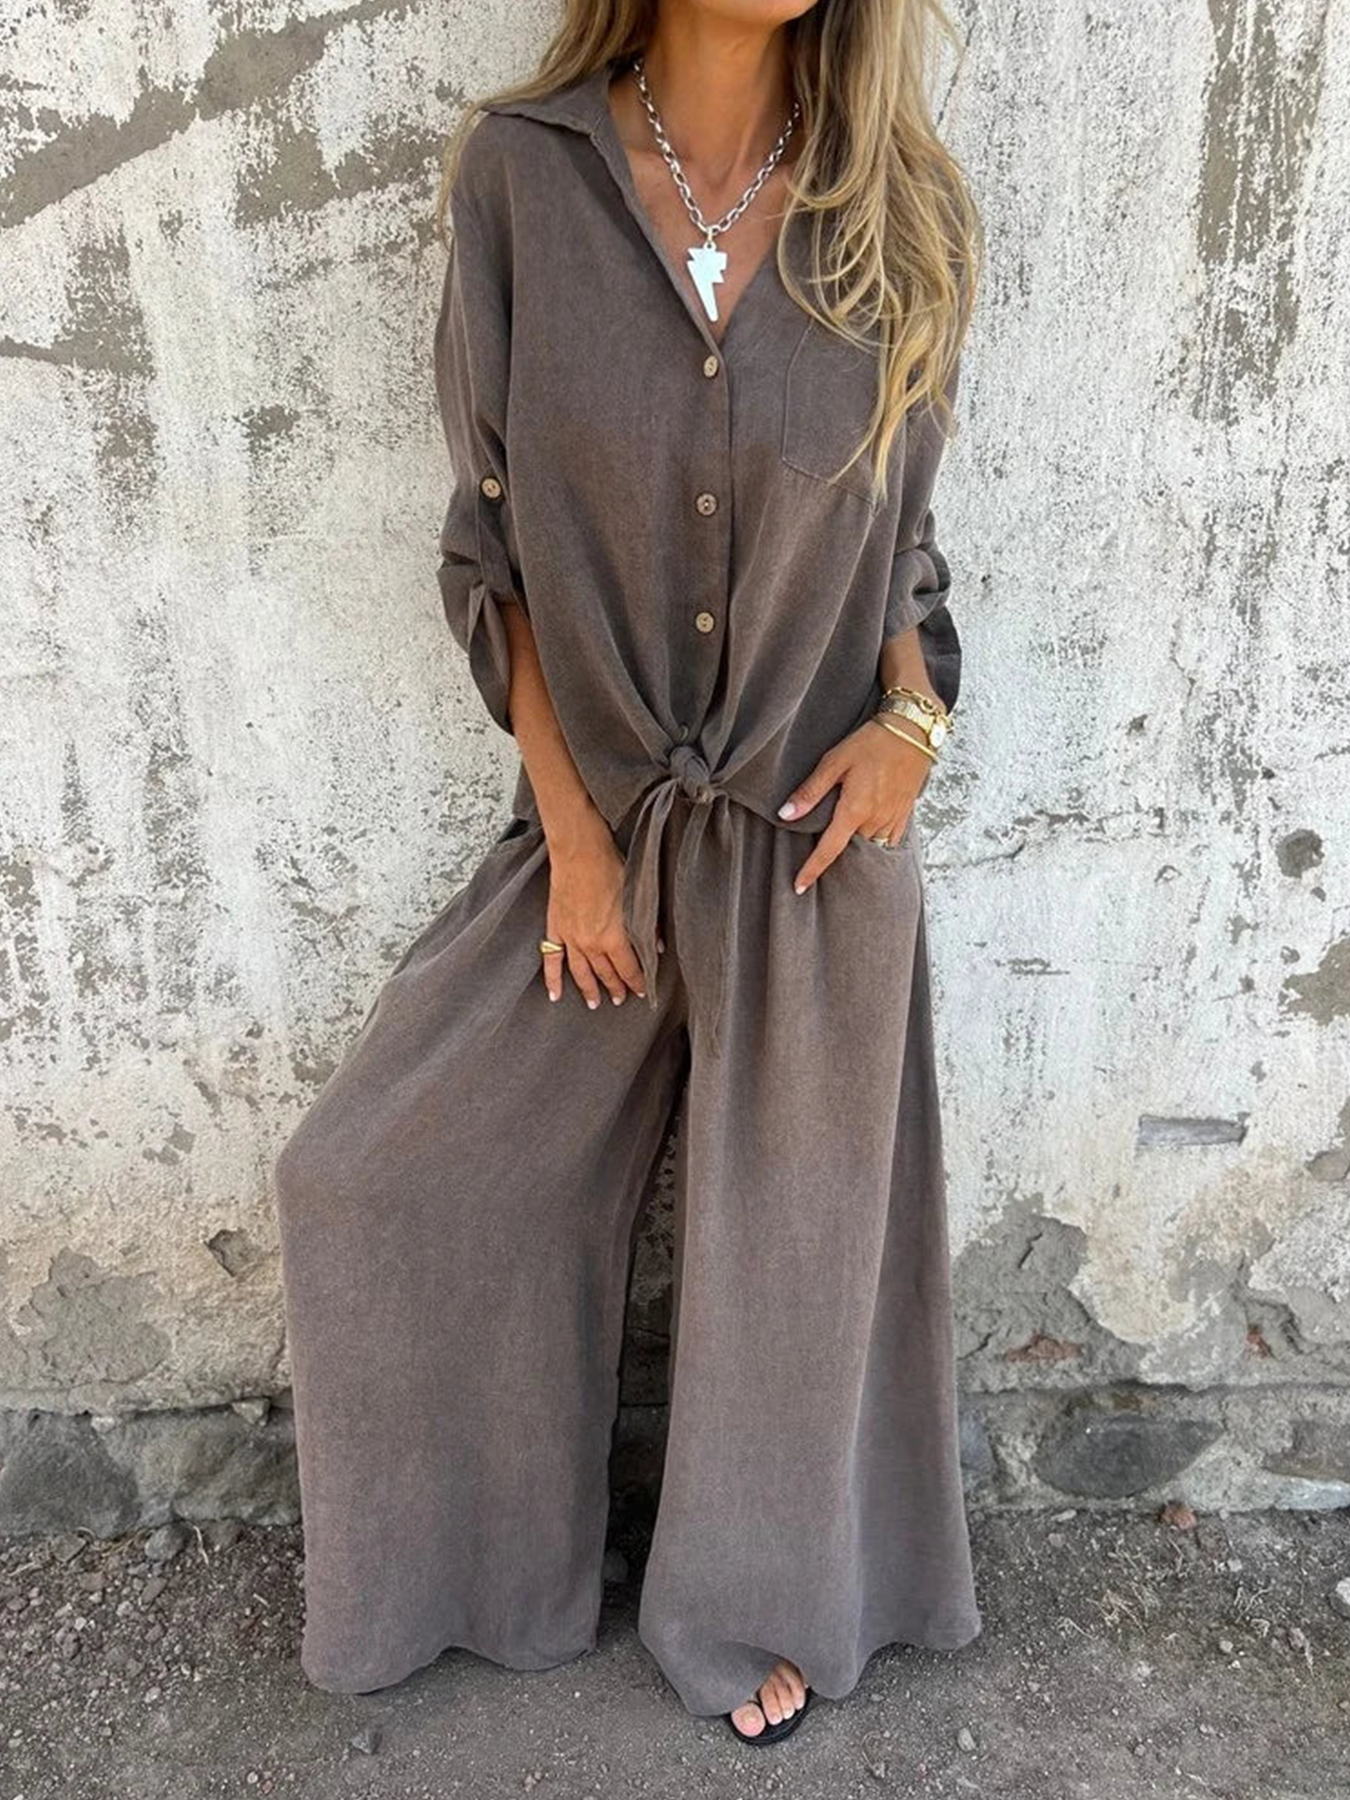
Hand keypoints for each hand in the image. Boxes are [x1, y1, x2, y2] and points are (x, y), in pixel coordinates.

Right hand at [541, 812, 648, 1007]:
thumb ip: (646, 925)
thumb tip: (655, 945)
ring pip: (581, 972)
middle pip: (605, 974)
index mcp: (613, 938)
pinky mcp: (555, 929)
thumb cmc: (609, 869)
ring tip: (595, 1003)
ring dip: (589, 989)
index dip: (637, 983)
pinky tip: (555, 994)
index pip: (628, 969)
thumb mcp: (637, 897)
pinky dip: (552, 979)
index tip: (642, 992)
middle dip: (615, 988)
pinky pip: (552, 960)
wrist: (579, 853)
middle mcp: (591, 944)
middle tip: (621, 999)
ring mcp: (571, 938)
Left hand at [778, 717, 929, 893]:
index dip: (812, 870)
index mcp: (854, 810)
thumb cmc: (871, 742)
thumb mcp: (833, 762)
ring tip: (840, 853)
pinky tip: (866, 840)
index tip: (799, 887)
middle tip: (816, 865)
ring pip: (869, 847)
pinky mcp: (904, 814)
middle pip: (849, 851)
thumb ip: (810, 791)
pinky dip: (875, 844)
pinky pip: (889, 840)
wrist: (913, 731)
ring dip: (855, 852)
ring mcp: (892, 819)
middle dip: (834, 859)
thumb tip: (785, 815)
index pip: (829, 850)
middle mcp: (875, 821)